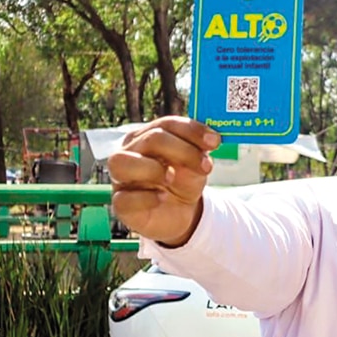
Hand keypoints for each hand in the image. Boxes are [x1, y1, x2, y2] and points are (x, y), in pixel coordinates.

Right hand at [108, 117, 220, 246]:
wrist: (179, 212)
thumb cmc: (182, 181)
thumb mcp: (195, 163)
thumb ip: (199, 149)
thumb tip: (212, 139)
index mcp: (147, 136)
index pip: (166, 124)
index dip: (192, 130)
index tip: (215, 142)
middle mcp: (130, 152)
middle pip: (151, 139)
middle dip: (184, 151)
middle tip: (205, 167)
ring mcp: (121, 178)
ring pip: (121, 163)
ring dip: (153, 169)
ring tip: (172, 178)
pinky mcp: (121, 204)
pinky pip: (123, 199)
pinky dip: (146, 198)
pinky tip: (162, 198)